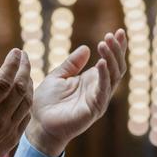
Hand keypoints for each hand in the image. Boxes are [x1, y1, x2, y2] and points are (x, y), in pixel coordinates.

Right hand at [0, 49, 32, 156]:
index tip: (15, 51)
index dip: (11, 64)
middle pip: (20, 89)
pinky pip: (26, 116)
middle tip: (23, 56)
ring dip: (29, 84)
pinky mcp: (13, 140)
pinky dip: (28, 101)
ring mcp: (8, 132)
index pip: (4, 82)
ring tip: (26, 71)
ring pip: (26, 102)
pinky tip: (25, 92)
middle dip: (24, 69)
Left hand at [26, 29, 127, 156]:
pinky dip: (104, 76)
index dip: (116, 47)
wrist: (38, 125)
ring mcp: (98, 99)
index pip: (110, 61)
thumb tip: (86, 48)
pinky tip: (101, 63)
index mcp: (91, 80)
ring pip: (114, 76)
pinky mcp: (94, 108)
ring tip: (105, 43)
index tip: (118, 31)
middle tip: (112, 34)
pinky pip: (104, 90)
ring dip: (112, 58)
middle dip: (117, 49)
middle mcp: (98, 89)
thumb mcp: (58, 77)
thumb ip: (71, 64)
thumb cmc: (46, 103)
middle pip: (116, 66)